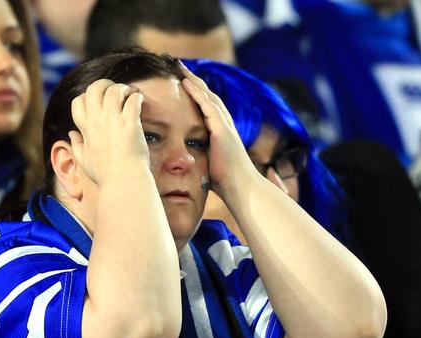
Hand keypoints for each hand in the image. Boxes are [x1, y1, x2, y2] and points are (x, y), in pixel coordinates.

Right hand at [70, 79, 147, 184]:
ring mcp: (113, 122)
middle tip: (116, 89)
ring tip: (131, 93)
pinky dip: (137, 97)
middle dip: (105, 84)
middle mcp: (97, 122)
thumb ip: (76, 146)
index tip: (99, 101)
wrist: (123, 182)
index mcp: (86, 129)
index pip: (78, 101)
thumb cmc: (105, 174)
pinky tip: (140, 101)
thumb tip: (72, 135)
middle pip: (94, 89)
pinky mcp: (130, 124)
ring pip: (114, 90)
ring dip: (123, 88)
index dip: (87, 97)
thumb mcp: (84, 161)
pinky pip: (133, 100)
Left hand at [179, 63, 256, 195]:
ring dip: (194, 81)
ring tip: (181, 68)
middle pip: (208, 96)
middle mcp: (225, 124)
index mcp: (221, 131)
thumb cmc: (225, 182)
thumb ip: (201, 156)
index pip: (207, 107)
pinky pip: (208, 106)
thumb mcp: (209, 164)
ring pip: (208, 96)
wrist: (240, 188)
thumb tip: (185, 161)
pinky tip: (186, 83)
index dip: (196, 93)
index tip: (184, 82)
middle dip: (194, 81)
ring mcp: (225, 126)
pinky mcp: (222, 130)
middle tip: (181, 67)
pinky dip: (197, 93)